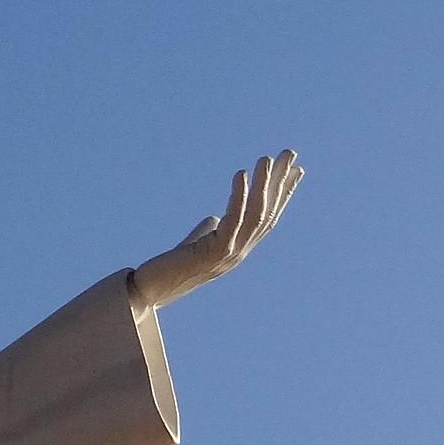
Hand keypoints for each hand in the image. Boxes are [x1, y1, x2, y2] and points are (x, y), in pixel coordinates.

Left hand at [131, 150, 302, 308]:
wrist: (148, 292)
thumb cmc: (168, 269)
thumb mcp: (194, 246)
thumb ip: (207, 232)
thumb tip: (214, 218)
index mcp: (238, 249)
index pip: (268, 218)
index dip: (283, 194)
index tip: (296, 169)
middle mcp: (239, 252)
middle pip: (268, 212)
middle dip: (280, 181)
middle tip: (290, 152)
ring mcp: (230, 254)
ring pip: (256, 214)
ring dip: (263, 184)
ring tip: (266, 158)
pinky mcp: (215, 253)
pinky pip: (233, 220)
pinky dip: (239, 196)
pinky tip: (241, 174)